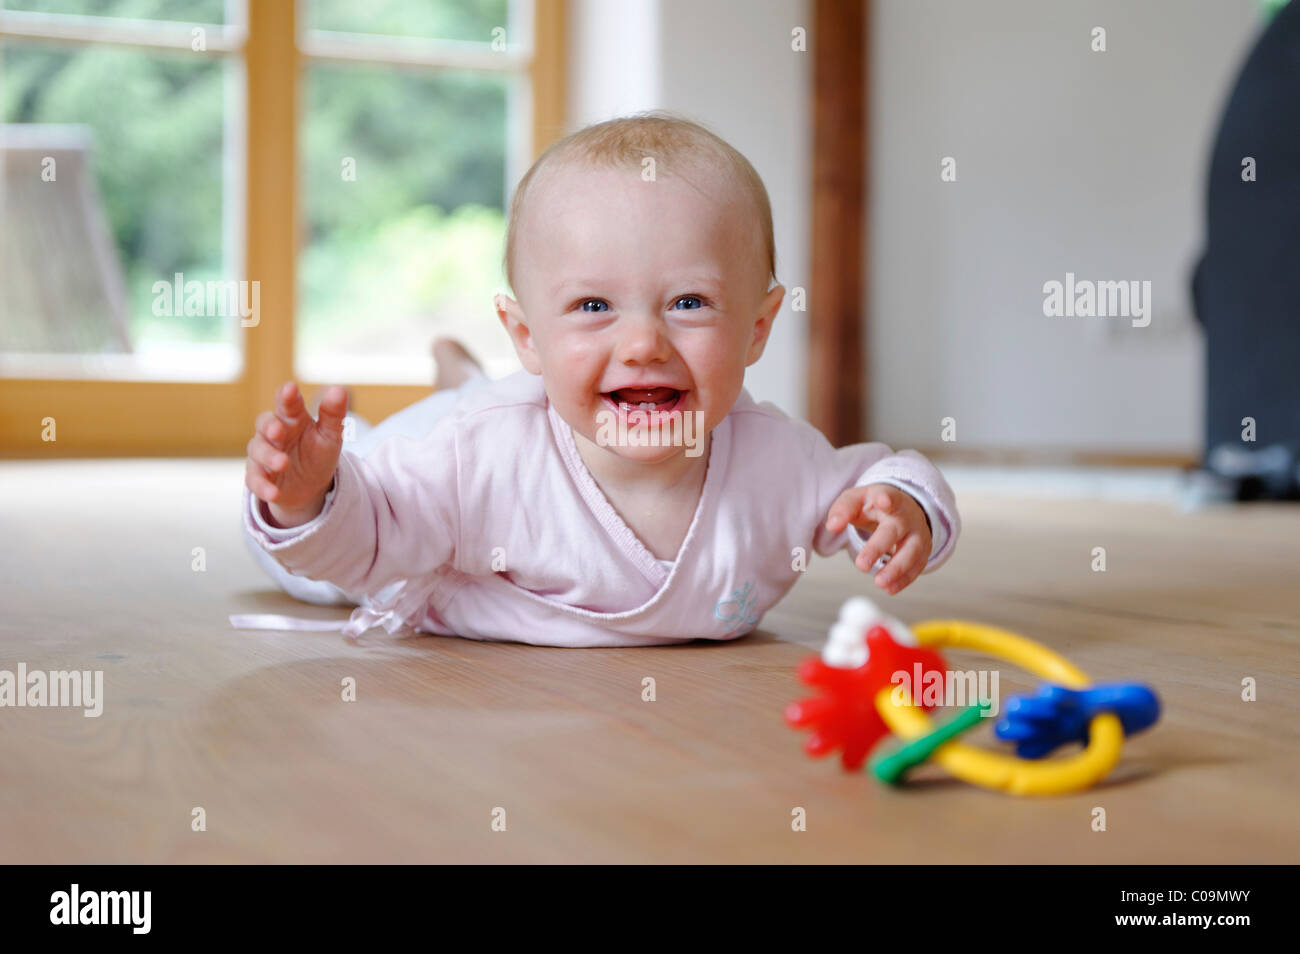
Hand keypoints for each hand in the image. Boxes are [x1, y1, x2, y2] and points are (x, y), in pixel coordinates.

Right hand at [245, 382, 348, 526]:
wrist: (311, 486)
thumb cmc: (318, 452)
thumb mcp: (330, 435)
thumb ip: (333, 414)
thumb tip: (340, 389)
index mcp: (293, 418)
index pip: (287, 403)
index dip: (287, 396)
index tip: (290, 389)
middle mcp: (274, 433)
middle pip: (264, 423)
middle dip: (269, 426)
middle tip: (278, 430)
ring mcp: (263, 454)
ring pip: (258, 450)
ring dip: (269, 457)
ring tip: (283, 463)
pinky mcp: (259, 476)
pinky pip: (254, 480)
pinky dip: (262, 486)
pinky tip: (273, 492)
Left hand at [825, 483, 931, 593]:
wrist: (902, 510)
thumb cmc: (874, 506)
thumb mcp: (856, 500)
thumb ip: (842, 510)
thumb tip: (832, 526)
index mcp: (889, 498)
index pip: (889, 497)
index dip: (886, 499)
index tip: (883, 501)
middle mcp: (906, 516)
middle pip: (894, 531)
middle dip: (878, 548)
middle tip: (861, 565)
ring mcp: (917, 534)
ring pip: (911, 552)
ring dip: (896, 569)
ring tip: (879, 582)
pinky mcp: (923, 551)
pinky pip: (916, 567)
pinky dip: (904, 580)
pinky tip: (889, 589)